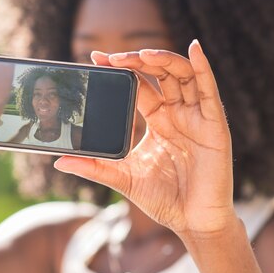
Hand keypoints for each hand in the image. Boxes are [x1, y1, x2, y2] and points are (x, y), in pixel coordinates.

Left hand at [54, 40, 235, 235]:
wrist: (192, 223)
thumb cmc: (163, 200)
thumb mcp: (122, 179)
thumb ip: (94, 168)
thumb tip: (59, 162)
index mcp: (158, 121)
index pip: (139, 85)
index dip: (121, 70)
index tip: (96, 58)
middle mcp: (177, 113)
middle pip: (159, 74)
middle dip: (137, 60)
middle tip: (113, 58)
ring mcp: (196, 117)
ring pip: (182, 75)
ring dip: (163, 59)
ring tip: (142, 53)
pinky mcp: (214, 125)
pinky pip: (209, 90)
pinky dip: (203, 67)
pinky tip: (195, 49)